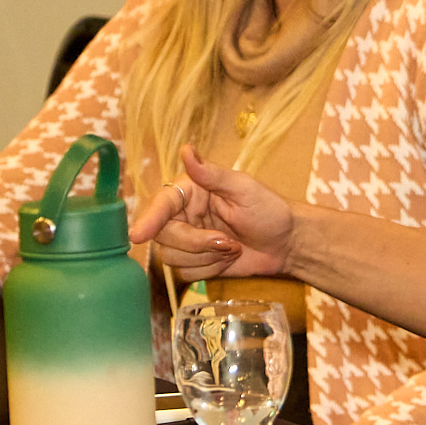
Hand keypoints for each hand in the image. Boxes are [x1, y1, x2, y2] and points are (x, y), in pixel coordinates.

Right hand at [128, 145, 295, 278]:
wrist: (287, 243)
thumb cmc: (269, 210)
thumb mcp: (244, 188)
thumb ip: (212, 174)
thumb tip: (186, 149)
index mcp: (191, 191)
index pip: (162, 205)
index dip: (149, 220)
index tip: (138, 236)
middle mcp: (183, 215)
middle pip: (164, 237)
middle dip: (196, 244)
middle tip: (226, 241)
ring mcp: (187, 240)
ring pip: (172, 258)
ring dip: (207, 258)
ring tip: (232, 247)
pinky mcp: (194, 262)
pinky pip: (185, 274)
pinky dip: (209, 271)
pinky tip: (227, 259)